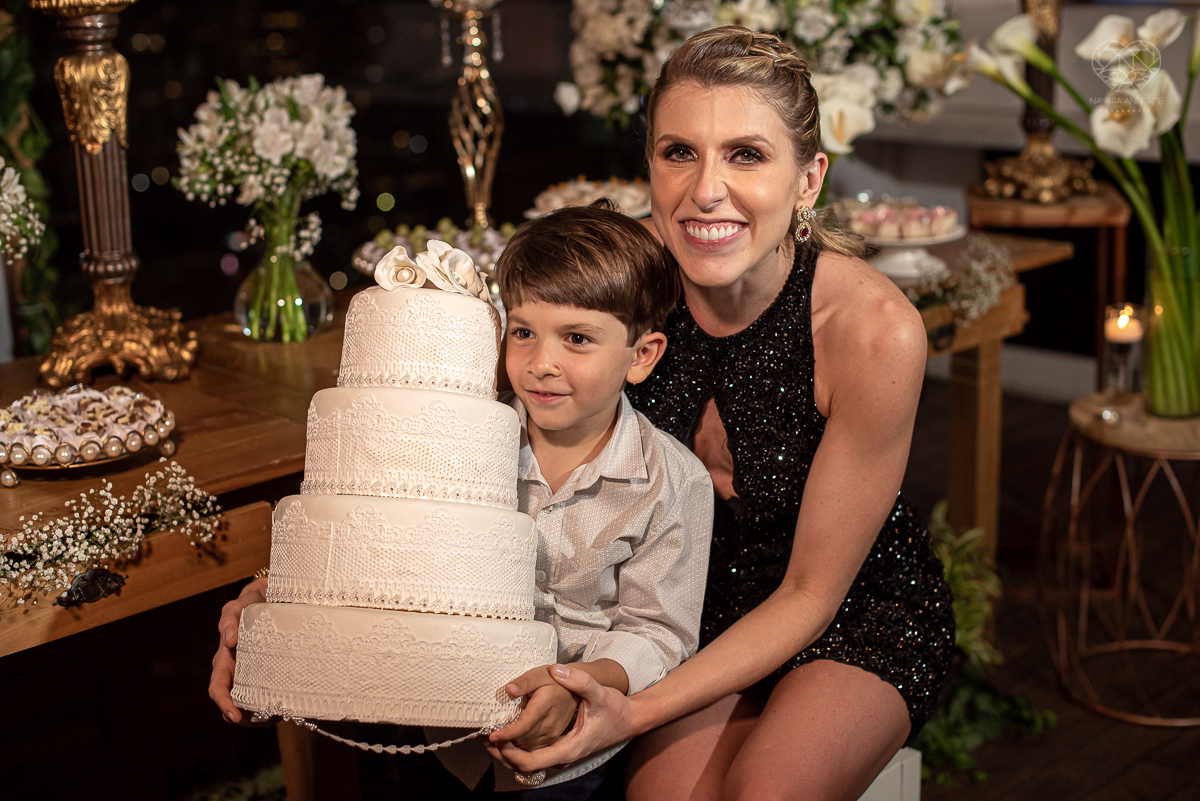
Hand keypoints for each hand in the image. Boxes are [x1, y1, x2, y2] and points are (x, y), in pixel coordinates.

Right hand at [208, 576, 267, 724]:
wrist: (270, 597)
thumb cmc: (249, 603)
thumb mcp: (238, 606)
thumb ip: (230, 618)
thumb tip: (228, 640)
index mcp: (225, 660)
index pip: (218, 688)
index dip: (224, 703)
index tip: (234, 715)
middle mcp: (236, 670)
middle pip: (233, 702)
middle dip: (244, 717)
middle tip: (263, 721)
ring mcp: (252, 673)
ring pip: (250, 703)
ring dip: (259, 715)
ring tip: (277, 716)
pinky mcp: (269, 672)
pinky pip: (267, 693)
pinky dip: (273, 704)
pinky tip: (286, 706)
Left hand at [485, 664, 577, 765]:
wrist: (574, 690)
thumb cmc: (553, 681)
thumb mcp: (538, 674)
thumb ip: (524, 681)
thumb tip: (508, 689)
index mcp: (544, 708)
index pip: (524, 726)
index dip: (507, 734)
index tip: (491, 736)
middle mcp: (548, 726)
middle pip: (522, 744)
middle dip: (500, 745)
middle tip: (480, 739)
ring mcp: (550, 736)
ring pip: (525, 751)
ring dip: (506, 751)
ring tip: (486, 743)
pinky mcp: (549, 741)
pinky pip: (530, 752)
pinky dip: (515, 752)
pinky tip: (501, 744)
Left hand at [487, 665, 638, 772]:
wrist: (631, 719)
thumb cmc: (616, 709)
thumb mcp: (599, 692)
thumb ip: (579, 680)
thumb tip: (556, 669)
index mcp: (568, 749)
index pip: (530, 761)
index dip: (509, 751)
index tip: (493, 738)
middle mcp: (564, 756)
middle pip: (524, 766)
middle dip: (503, 755)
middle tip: (483, 740)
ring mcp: (563, 755)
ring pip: (530, 764)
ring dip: (509, 754)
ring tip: (490, 739)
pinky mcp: (563, 749)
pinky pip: (537, 757)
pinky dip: (520, 751)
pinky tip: (511, 737)